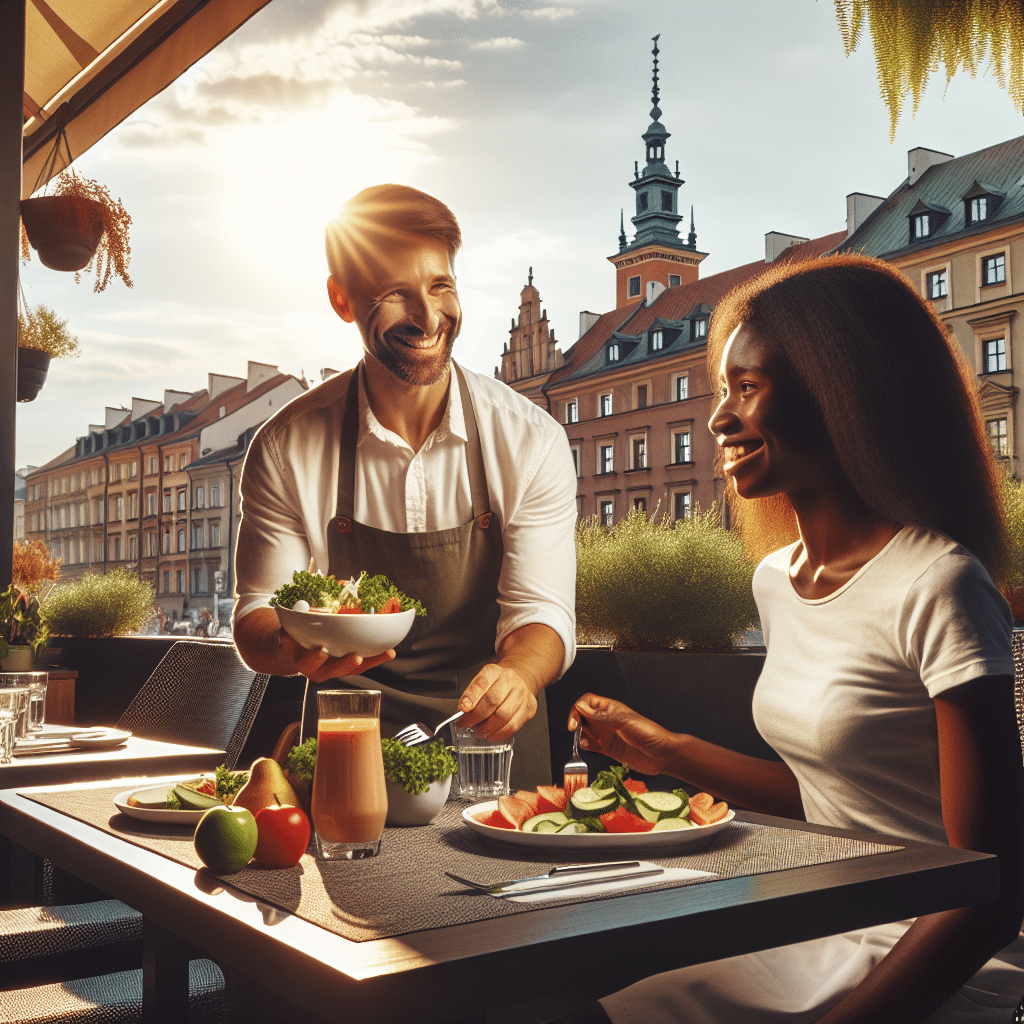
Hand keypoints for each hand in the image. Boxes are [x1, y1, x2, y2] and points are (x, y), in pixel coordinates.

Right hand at [280, 631, 395, 682]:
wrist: (294, 651)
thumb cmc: (293, 638)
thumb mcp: (287, 631)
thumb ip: (290, 624)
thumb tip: (297, 610)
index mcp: (301, 661)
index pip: (307, 662)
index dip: (315, 658)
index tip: (321, 650)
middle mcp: (319, 669)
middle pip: (333, 670)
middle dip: (345, 664)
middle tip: (356, 657)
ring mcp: (335, 669)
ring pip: (352, 669)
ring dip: (370, 662)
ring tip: (385, 653)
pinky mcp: (347, 667)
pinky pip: (363, 664)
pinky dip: (376, 658)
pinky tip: (390, 651)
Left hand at [458, 663, 537, 741]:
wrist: (519, 681)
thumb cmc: (496, 684)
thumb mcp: (480, 682)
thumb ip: (470, 694)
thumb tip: (463, 710)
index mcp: (495, 671)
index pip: (482, 683)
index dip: (471, 697)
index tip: (463, 709)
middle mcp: (511, 680)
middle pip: (493, 701)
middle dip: (476, 717)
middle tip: (466, 724)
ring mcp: (522, 694)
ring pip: (503, 717)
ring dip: (487, 729)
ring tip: (478, 732)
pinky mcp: (529, 708)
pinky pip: (513, 726)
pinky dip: (498, 734)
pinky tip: (491, 734)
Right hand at [568, 694, 673, 776]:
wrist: (663, 756)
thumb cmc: (651, 734)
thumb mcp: (626, 722)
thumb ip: (603, 717)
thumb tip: (582, 708)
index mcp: (611, 709)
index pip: (588, 702)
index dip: (578, 709)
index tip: (575, 721)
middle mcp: (607, 721)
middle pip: (583, 716)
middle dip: (576, 721)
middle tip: (575, 730)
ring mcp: (607, 735)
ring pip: (585, 731)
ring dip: (580, 735)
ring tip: (584, 740)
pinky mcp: (608, 749)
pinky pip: (591, 745)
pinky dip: (585, 746)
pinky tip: (587, 747)